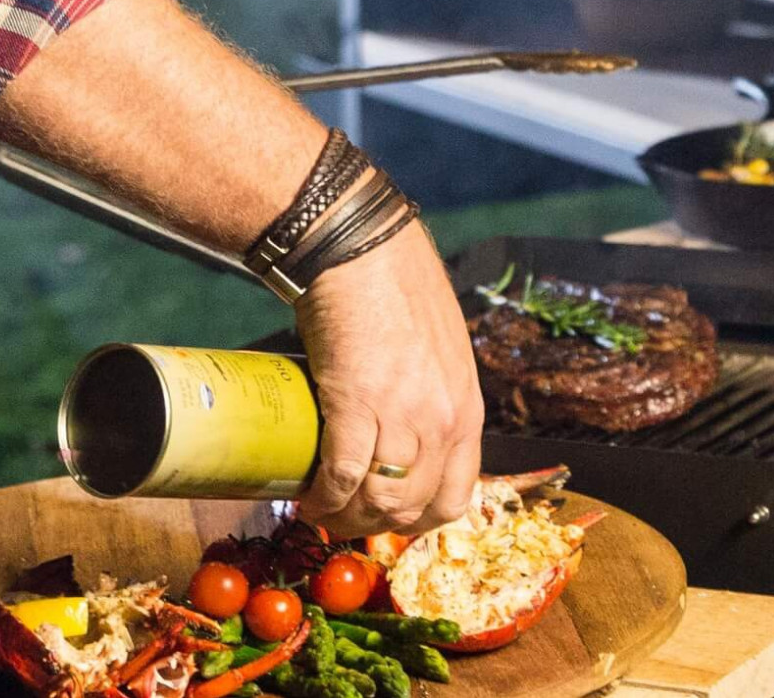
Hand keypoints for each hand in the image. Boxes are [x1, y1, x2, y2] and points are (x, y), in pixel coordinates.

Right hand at [293, 220, 483, 537]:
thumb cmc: (396, 288)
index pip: (458, 496)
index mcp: (467, 408)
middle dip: (375, 526)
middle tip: (344, 519)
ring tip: (320, 509)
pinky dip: (322, 497)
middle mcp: (442, 420)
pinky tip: (306, 496)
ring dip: (345, 517)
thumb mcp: (439, 351)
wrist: (362, 247)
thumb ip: (433, 393)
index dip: (420, 520)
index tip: (389, 518)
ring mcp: (403, 414)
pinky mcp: (357, 402)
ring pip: (379, 501)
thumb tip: (405, 432)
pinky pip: (342, 475)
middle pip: (414, 508)